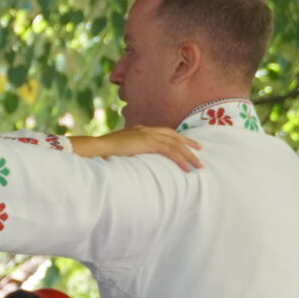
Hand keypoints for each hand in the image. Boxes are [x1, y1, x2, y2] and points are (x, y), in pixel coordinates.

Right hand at [71, 125, 204, 171]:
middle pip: (173, 135)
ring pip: (175, 144)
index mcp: (140, 129)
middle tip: (200, 151)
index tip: (188, 144)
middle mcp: (146, 129)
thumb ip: (132, 150)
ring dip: (188, 155)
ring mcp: (147, 134)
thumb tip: (136, 158)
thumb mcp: (121, 149)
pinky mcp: (148, 141)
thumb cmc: (104, 151)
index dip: (177, 138)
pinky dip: (180, 159)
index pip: (164, 132)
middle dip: (188, 144)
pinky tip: (186, 168)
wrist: (97, 148)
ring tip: (198, 166)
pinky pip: (170, 151)